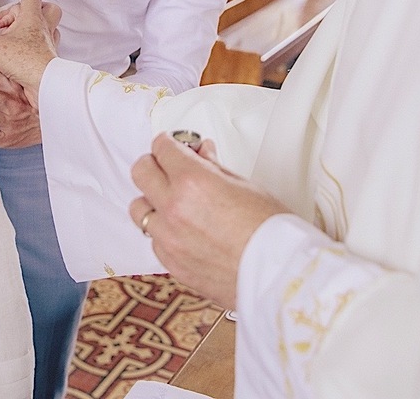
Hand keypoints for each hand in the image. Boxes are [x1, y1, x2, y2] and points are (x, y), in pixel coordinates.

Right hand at [0, 0, 58, 109]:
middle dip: (30, 8)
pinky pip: (46, 45)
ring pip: (48, 26)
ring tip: (16, 32)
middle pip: (45, 8)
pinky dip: (36, 44)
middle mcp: (43, 28)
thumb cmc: (27, 62)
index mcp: (32, 18)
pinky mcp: (48, 58)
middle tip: (13, 14)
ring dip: (34, 26)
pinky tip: (24, 51)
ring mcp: (48, 43)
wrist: (45, 84)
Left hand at [129, 134, 288, 308]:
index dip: (169, 143)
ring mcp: (168, 238)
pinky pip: (154, 240)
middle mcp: (173, 209)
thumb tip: (201, 153)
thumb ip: (213, 167)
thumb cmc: (271, 231)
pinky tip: (183, 230)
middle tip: (169, 167)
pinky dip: (163, 232)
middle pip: (140, 172)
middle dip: (154, 164)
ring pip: (139, 209)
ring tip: (174, 202)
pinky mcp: (171, 263)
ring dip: (152, 200)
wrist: (280, 276)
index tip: (174, 145)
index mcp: (192, 182)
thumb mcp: (245, 185)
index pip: (161, 148)